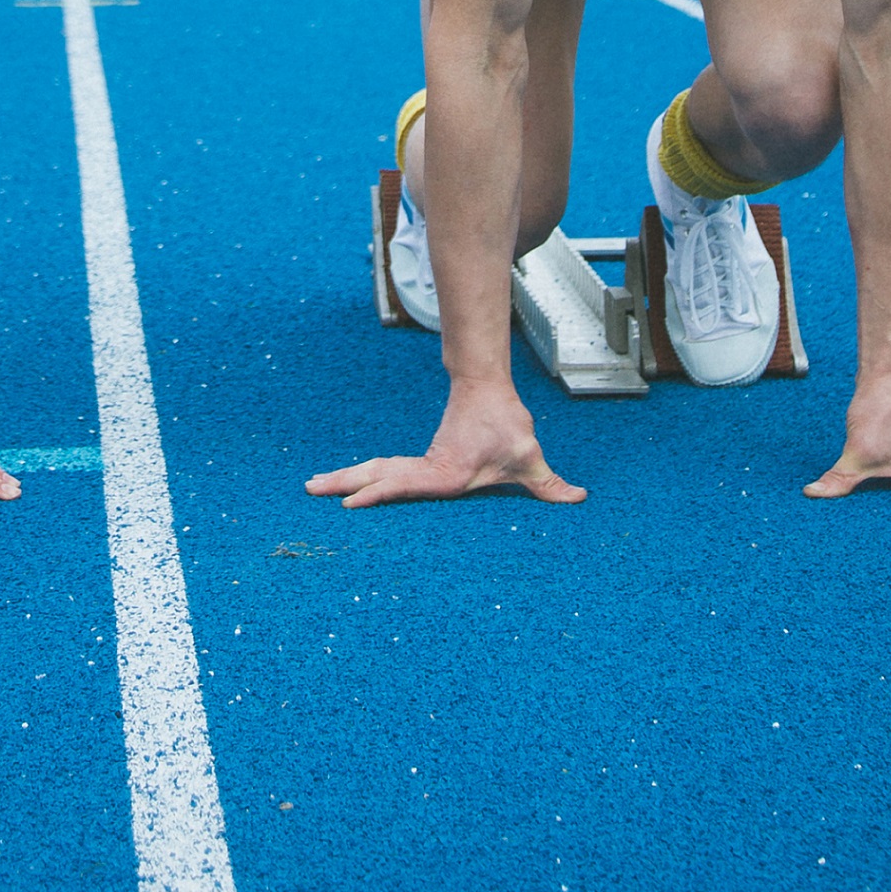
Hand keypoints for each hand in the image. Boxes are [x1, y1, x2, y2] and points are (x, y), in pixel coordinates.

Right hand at [305, 374, 585, 510]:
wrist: (487, 389)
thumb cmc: (505, 423)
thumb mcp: (529, 456)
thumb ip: (549, 483)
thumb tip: (578, 497)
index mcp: (445, 472)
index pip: (406, 483)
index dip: (378, 493)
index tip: (350, 502)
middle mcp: (427, 468)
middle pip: (379, 475)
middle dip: (345, 484)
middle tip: (311, 489)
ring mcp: (420, 463)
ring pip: (377, 471)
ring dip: (347, 478)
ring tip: (314, 486)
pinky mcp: (421, 462)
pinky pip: (385, 472)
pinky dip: (363, 478)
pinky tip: (346, 486)